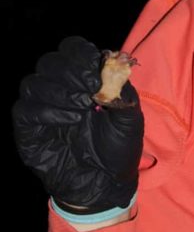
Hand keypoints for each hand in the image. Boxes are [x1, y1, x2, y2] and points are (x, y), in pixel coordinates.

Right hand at [12, 36, 143, 212]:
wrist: (106, 183)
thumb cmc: (119, 147)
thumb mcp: (130, 116)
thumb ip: (122, 90)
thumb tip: (111, 66)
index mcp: (85, 78)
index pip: (72, 49)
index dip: (81, 54)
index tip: (97, 72)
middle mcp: (60, 89)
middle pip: (50, 62)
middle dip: (71, 71)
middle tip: (90, 89)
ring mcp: (42, 109)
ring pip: (33, 83)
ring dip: (59, 91)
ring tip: (82, 107)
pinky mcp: (29, 131)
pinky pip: (24, 110)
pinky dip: (47, 110)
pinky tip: (70, 120)